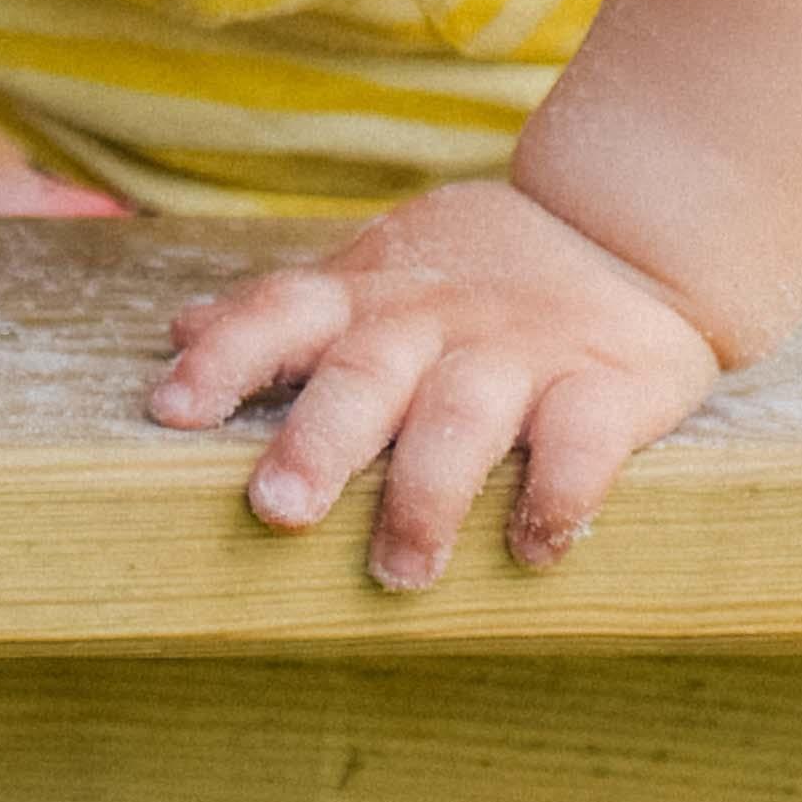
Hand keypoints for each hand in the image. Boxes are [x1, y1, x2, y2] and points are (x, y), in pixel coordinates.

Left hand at [151, 178, 724, 587]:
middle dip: (320, 439)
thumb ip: (291, 310)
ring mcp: (521, 352)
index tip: (171, 410)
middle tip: (276, 510)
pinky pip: (584, 441)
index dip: (225, 357)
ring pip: (465, 414)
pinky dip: (561, 494)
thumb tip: (177, 327)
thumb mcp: (381, 272)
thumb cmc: (478, 273)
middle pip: (367, 371)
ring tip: (401, 571)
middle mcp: (435, 320)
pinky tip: (535, 546)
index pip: (282, 312)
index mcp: (370, 295)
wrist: (629, 230)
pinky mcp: (606, 385)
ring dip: (429, 493)